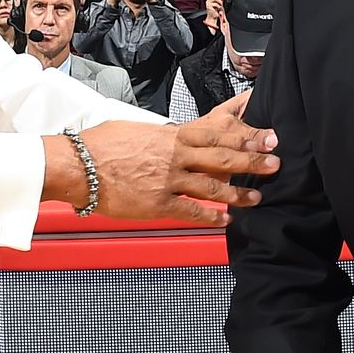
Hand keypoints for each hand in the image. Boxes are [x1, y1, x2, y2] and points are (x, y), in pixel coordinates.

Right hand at [53, 91, 278, 225]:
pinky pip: (191, 211)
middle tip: (275, 162)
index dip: (244, 135)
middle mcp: (175, 157)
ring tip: (256, 197)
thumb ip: (160, 136)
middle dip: (252, 160)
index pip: (216, 133)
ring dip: (238, 193)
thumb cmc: (101, 145)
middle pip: (222, 158)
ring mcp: (168, 181)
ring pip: (212, 187)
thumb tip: (171, 136)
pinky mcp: (158, 204)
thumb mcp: (136, 130)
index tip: (265, 136)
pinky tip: (225, 221)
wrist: (78, 166)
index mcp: (171, 136)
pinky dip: (211, 217)